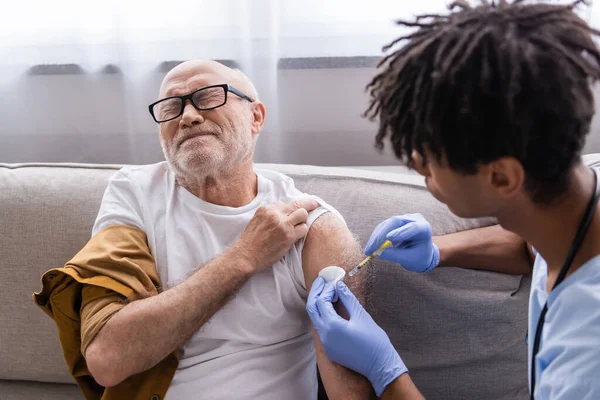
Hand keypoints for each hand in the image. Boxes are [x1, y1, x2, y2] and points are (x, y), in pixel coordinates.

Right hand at [235, 198, 319, 271]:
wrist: (246, 255)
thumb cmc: (251, 241)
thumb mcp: (256, 220)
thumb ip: (270, 214)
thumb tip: (284, 209)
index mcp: (266, 208)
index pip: (285, 203)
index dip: (293, 207)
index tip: (302, 206)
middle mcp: (275, 213)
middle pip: (298, 204)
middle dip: (308, 205)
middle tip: (316, 205)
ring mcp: (283, 224)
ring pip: (303, 214)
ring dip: (303, 221)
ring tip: (298, 228)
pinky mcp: (288, 236)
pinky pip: (303, 229)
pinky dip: (302, 232)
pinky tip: (296, 236)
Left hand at [307, 277, 406, 396]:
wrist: (380, 365)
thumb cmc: (374, 340)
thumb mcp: (361, 315)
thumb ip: (347, 298)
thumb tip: (338, 285)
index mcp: (332, 326)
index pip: (321, 301)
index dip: (326, 289)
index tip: (333, 280)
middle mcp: (325, 335)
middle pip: (312, 309)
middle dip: (316, 293)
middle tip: (322, 281)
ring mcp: (326, 344)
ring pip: (315, 319)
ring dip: (319, 304)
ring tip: (327, 291)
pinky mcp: (330, 350)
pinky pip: (322, 329)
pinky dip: (324, 316)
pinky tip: (331, 308)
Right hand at [365, 213, 439, 271]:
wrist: (421, 252)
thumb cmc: (419, 257)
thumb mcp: (409, 259)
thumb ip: (395, 255)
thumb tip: (378, 252)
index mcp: (424, 228)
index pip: (413, 227)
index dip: (401, 232)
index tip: (389, 238)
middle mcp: (414, 219)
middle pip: (395, 222)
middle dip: (381, 235)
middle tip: (371, 248)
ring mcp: (403, 218)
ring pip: (386, 224)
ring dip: (376, 237)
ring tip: (368, 250)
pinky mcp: (395, 221)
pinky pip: (383, 227)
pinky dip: (376, 237)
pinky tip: (371, 246)